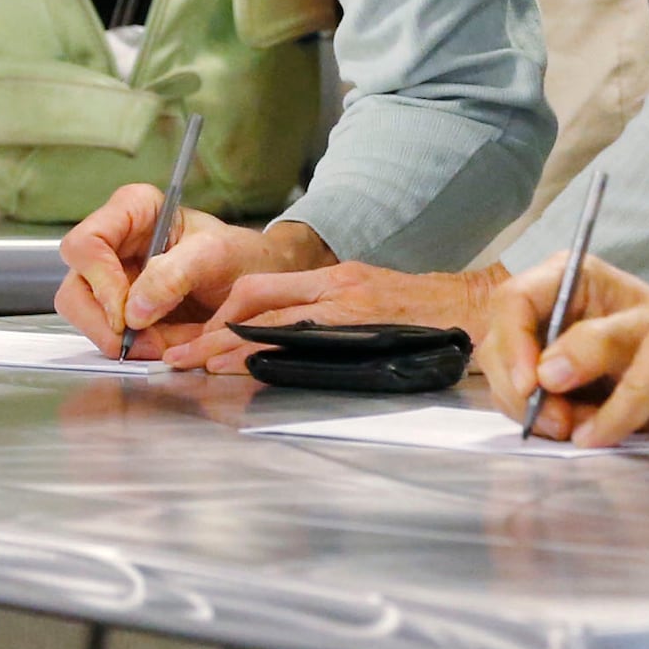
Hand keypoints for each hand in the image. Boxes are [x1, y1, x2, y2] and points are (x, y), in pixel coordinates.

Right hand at [52, 192, 330, 357]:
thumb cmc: (240, 255)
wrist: (259, 281)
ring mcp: (113, 277)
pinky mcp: (122, 308)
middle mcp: (114, 242)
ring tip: (166, 343)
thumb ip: (174, 274)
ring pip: (85, 316)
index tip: (126, 314)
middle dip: (103, 322)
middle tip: (139, 344)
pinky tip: (168, 344)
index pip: (86, 244)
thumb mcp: (216, 255)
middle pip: (76, 287)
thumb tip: (134, 310)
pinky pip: (110, 335)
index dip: (99, 282)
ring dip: (123, 340)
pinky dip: (137, 348)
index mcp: (132, 210)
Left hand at [171, 261, 514, 372]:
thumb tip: (272, 335)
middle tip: (178, 357)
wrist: (471, 311)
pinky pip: (304, 343)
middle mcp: (334, 289)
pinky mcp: (364, 333)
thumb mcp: (367, 295)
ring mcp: (348, 311)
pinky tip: (245, 370)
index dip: (222, 313)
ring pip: (272, 325)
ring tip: (197, 365)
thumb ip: (323, 310)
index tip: (195, 337)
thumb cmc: (419, 312)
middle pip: (255, 304)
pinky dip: (267, 356)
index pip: (260, 288)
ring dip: (228, 347)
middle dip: (211, 334)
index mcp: (332, 279)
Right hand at [486, 255, 648, 437]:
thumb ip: (601, 345)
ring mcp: (533, 341)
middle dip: (522, 390)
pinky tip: (576, 424)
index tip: (531, 387)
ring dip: (534, 411)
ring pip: (502, 378)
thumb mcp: (647, 335)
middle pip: (498, 343)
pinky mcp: (535, 375)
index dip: (514, 343)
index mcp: (564, 278)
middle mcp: (540, 305)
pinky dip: (541, 420)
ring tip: (579, 424)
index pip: (515, 300)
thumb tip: (546, 373)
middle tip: (562, 422)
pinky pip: (517, 402)